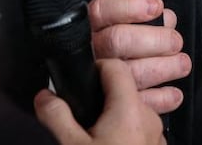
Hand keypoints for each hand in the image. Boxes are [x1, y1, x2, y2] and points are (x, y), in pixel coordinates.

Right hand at [34, 58, 165, 144]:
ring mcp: (156, 137)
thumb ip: (57, 117)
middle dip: (103, 95)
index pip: (116, 65)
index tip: (81, 76)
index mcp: (129, 109)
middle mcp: (150, 119)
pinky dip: (125, 133)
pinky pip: (140, 132)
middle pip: (125, 89)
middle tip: (82, 108)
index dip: (95, 66)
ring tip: (94, 132)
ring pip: (134, 112)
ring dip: (114, 116)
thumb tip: (44, 97)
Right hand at [87, 0, 189, 113]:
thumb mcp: (119, 29)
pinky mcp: (111, 108)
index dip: (129, 6)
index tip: (155, 7)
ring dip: (163, 68)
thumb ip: (139, 19)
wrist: (100, 110)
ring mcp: (99, 82)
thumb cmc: (118, 57)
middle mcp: (92, 53)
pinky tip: (172, 92)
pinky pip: (137, 103)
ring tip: (181, 64)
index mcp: (89, 30)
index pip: (101, 10)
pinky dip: (160, 98)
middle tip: (174, 41)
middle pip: (117, 40)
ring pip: (131, 72)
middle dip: (153, 39)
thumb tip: (164, 17)